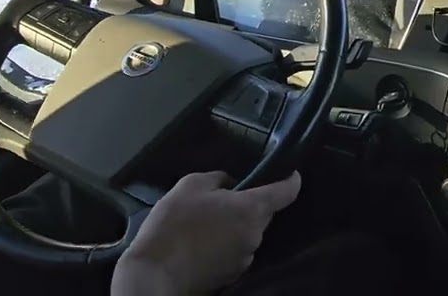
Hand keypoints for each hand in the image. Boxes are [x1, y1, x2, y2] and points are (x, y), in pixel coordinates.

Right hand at [112, 170, 301, 295]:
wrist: (156, 273)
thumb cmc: (173, 223)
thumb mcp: (190, 186)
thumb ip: (217, 178)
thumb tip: (230, 183)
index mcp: (251, 209)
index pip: (287, 191)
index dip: (291, 179)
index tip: (290, 173)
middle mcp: (256, 235)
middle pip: (264, 213)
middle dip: (249, 204)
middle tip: (221, 201)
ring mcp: (246, 258)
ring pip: (249, 233)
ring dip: (236, 226)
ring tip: (206, 225)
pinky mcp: (234, 275)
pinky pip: (237, 251)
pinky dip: (226, 245)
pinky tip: (203, 245)